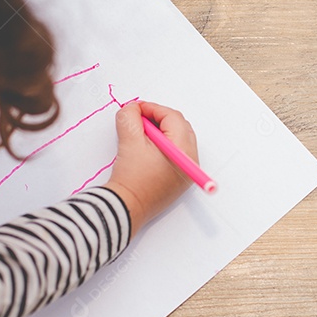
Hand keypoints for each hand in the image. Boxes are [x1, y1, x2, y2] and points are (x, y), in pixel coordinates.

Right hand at [104, 101, 197, 234]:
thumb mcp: (129, 141)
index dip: (152, 108)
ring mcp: (186, 172)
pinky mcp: (179, 180)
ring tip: (141, 135)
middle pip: (180, 127)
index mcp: (183, 150)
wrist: (125, 208)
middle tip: (139, 120)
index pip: (172, 118)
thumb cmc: (131, 179)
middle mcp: (191, 162)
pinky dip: (163, 146)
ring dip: (161, 132)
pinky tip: (146, 148)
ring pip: (178, 140)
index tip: (136, 109)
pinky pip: (176, 154)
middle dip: (158, 119)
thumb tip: (133, 109)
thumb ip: (130, 117)